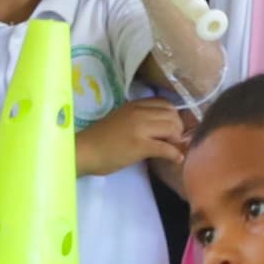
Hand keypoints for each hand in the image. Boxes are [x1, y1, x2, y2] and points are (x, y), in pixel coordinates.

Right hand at [77, 96, 192, 176]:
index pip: (165, 103)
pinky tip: (176, 160)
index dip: (174, 116)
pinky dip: (175, 154)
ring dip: (177, 140)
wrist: (84, 151)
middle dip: (179, 129)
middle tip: (175, 142)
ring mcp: (140, 128)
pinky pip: (166, 148)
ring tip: (174, 150)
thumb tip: (159, 129)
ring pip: (172, 128)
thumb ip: (139, 119)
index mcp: (134, 105)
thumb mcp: (121, 120)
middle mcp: (139, 112)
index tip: (173, 129)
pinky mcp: (140, 145)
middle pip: (172, 115)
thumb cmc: (100, 139)